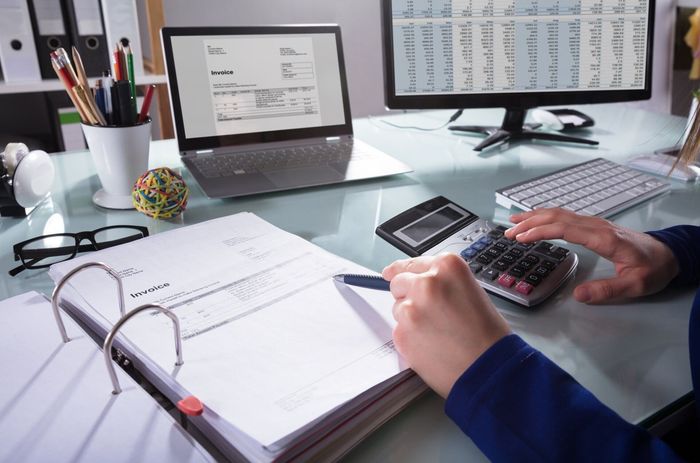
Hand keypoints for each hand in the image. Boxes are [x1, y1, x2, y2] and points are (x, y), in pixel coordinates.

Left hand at [382, 254, 510, 397]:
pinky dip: (410, 338)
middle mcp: (426, 283)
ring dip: (410, 318)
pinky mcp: (402, 333)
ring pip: (398, 308)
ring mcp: (411, 308)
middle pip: (399, 282)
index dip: (402, 270)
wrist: (489, 368)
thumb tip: (418, 281)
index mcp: (447, 267)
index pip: (413, 263)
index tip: (391, 272)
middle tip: (427, 312)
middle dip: (408, 295)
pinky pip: (398, 330)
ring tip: (437, 332)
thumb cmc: (487, 333)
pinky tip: (431, 345)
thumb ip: (442, 282)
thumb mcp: (470, 291)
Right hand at [505, 208, 678, 303]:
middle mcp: (596, 226)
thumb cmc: (653, 269)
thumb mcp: (635, 285)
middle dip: (530, 223)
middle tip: (508, 232)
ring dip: (535, 216)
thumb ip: (607, 290)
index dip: (540, 231)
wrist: (670, 254)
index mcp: (603, 238)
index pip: (565, 229)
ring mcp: (595, 223)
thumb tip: (578, 295)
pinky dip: (547, 216)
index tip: (521, 237)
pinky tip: (537, 220)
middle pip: (557, 217)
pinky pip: (566, 216)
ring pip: (560, 213)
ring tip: (514, 222)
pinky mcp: (594, 226)